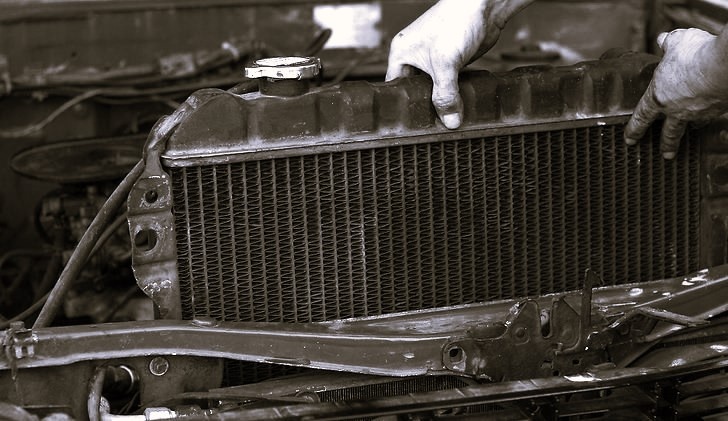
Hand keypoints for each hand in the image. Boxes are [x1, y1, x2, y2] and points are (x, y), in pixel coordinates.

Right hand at [386, 0, 530, 128]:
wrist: (484, 7)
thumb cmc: (456, 21)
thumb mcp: (445, 64)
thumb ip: (445, 95)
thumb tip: (449, 120)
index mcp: (401, 53)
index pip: (394, 86)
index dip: (403, 104)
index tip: (413, 121)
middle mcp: (415, 56)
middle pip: (416, 90)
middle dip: (426, 104)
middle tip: (434, 121)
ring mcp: (435, 59)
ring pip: (434, 88)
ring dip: (443, 99)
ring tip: (449, 114)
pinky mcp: (452, 62)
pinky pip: (450, 84)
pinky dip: (455, 93)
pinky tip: (460, 102)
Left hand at [625, 28, 727, 158]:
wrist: (726, 66)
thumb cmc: (696, 55)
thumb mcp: (677, 43)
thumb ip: (669, 44)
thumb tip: (664, 40)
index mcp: (658, 97)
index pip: (641, 117)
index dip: (634, 129)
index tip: (630, 140)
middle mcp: (677, 110)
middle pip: (669, 132)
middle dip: (666, 144)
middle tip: (665, 154)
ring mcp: (700, 112)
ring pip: (693, 125)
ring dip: (690, 129)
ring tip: (690, 133)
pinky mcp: (719, 110)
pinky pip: (712, 115)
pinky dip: (710, 114)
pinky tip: (711, 112)